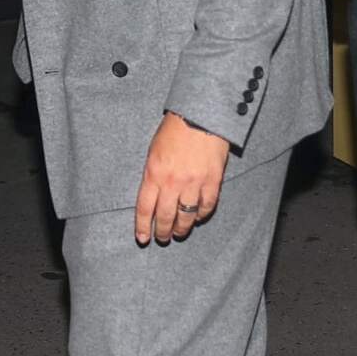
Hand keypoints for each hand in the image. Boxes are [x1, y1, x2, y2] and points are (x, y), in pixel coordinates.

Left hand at [134, 111, 231, 244]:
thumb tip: (155, 196)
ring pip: (186, 215)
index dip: (143, 226)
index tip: (143, 238)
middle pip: (166, 216)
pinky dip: (202, 214)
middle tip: (163, 238)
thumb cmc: (174, 131)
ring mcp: (194, 183)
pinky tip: (198, 217)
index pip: (145, 208)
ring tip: (180, 232)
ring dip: (182, 228)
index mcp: (154, 174)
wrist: (201, 118)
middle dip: (163, 231)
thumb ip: (153, 175)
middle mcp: (173, 182)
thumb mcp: (153, 152)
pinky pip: (207, 205)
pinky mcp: (213, 181)